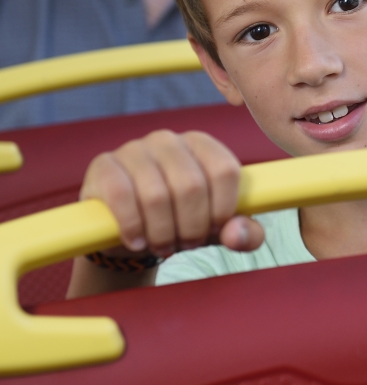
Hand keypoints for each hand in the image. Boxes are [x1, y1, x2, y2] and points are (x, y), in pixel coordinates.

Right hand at [80, 130, 263, 257]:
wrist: (132, 234)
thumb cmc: (183, 223)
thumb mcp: (220, 230)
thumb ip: (245, 233)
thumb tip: (237, 234)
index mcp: (203, 145)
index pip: (225, 170)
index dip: (223, 208)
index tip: (215, 229)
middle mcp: (169, 140)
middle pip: (191, 185)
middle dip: (192, 226)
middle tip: (186, 243)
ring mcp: (134, 149)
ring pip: (156, 195)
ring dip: (162, 232)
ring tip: (163, 245)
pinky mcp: (104, 166)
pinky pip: (121, 196)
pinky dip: (133, 226)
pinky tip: (137, 241)